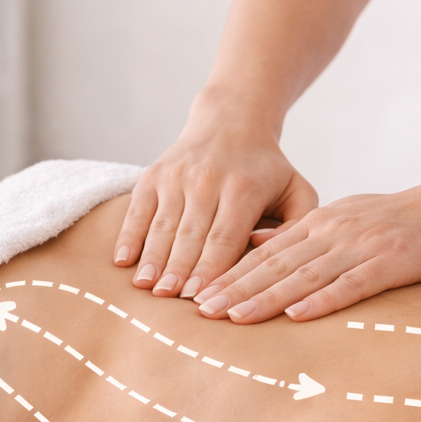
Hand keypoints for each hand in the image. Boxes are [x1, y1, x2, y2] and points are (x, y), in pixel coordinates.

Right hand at [114, 116, 318, 298]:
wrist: (231, 122)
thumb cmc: (267, 169)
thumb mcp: (297, 190)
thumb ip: (295, 225)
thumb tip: (263, 248)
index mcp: (244, 187)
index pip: (224, 238)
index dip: (210, 269)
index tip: (200, 298)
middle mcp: (207, 180)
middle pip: (190, 235)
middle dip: (179, 270)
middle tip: (169, 299)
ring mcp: (176, 176)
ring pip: (163, 225)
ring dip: (153, 258)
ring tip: (146, 287)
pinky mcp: (154, 175)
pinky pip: (138, 209)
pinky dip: (129, 235)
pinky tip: (123, 261)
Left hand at [192, 170, 420, 322]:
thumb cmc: (406, 219)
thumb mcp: (347, 218)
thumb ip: (303, 234)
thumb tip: (255, 245)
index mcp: (323, 223)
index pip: (266, 253)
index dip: (230, 275)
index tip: (198, 296)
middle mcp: (335, 231)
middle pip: (275, 265)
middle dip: (235, 289)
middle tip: (199, 312)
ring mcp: (363, 246)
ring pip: (304, 275)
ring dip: (266, 298)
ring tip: (233, 318)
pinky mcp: (393, 262)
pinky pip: (352, 284)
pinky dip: (322, 300)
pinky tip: (298, 316)